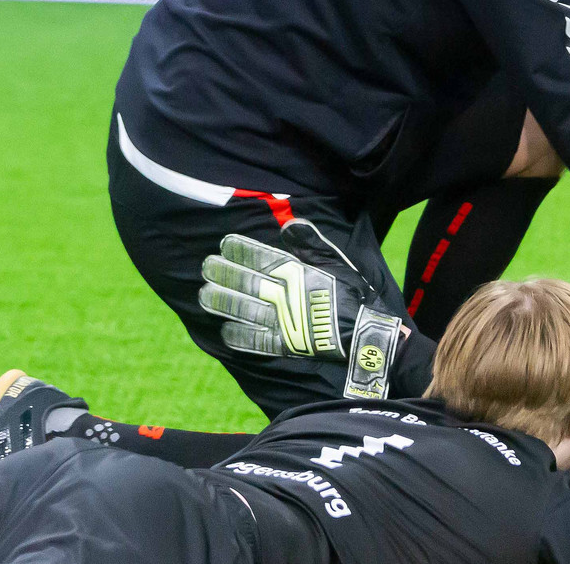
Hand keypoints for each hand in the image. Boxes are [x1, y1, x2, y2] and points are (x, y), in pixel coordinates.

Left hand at [197, 221, 398, 359]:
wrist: (364, 334)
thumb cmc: (351, 295)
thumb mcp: (336, 262)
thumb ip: (311, 244)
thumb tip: (289, 225)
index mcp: (297, 274)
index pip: (262, 259)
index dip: (241, 250)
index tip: (225, 244)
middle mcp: (285, 297)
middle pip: (247, 283)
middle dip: (224, 273)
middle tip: (206, 266)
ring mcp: (282, 323)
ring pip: (244, 310)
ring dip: (222, 302)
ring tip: (205, 294)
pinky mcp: (285, 345)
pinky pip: (255, 341)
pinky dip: (239, 335)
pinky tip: (224, 329)